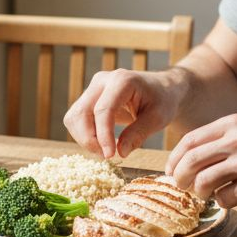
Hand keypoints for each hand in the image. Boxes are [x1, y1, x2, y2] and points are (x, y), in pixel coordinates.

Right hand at [63, 68, 182, 157]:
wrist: (161, 89)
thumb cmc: (162, 101)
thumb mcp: (158, 118)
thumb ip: (138, 134)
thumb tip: (120, 153)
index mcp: (122, 80)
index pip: (103, 110)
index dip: (103, 135)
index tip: (110, 155)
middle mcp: (102, 81)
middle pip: (81, 113)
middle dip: (90, 139)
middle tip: (108, 156)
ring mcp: (92, 88)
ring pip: (74, 118)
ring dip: (85, 139)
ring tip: (106, 150)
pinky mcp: (88, 98)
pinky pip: (76, 120)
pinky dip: (85, 135)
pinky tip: (103, 142)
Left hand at [165, 114, 236, 207]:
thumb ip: (223, 139)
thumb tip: (188, 158)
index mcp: (234, 123)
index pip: (190, 140)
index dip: (175, 159)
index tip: (171, 171)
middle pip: (191, 161)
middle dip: (181, 178)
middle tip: (183, 187)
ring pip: (203, 182)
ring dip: (201, 192)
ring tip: (210, 193)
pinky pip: (224, 198)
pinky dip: (223, 202)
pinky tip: (233, 197)